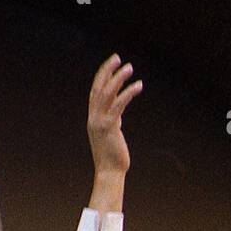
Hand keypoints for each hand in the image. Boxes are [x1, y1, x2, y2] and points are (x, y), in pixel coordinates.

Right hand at [87, 54, 142, 176]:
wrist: (109, 173)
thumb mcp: (111, 133)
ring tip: (129, 67)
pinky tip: (137, 85)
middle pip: (99, 87)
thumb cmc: (112, 157)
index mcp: (93, 117)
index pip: (96, 91)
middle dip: (108, 70)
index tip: (112, 64)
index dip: (103, 76)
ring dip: (119, 78)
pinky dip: (128, 93)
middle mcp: (93, 116)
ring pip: (108, 93)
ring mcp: (99, 121)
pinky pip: (119, 105)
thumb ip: (112, 120)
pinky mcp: (109, 127)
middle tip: (118, 57)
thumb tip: (117, 112)